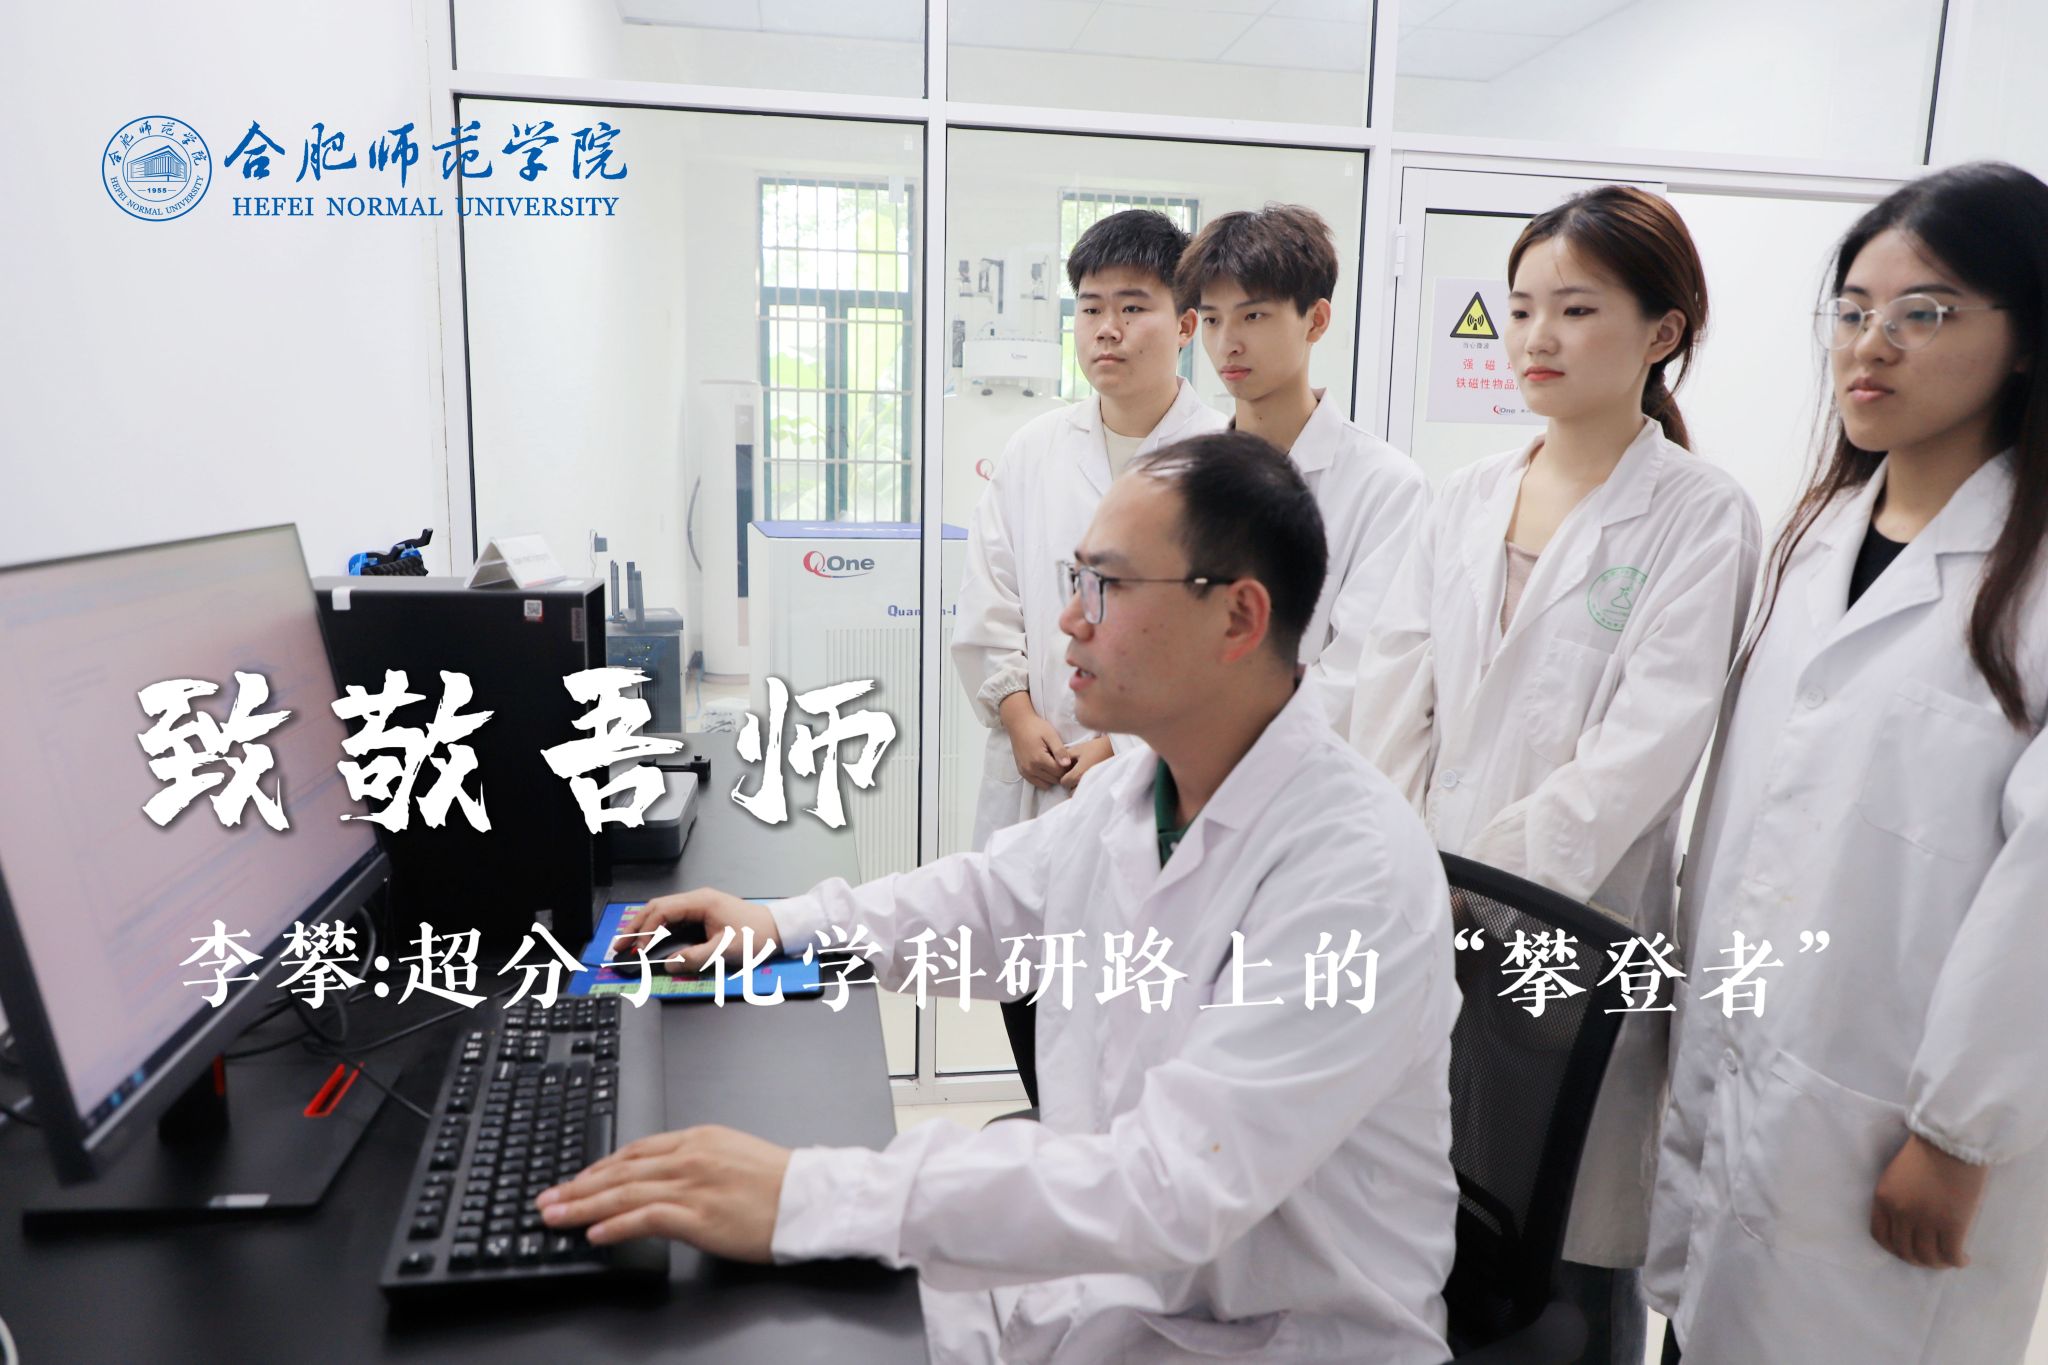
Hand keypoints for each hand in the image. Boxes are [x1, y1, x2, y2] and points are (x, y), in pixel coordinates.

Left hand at [537, 1125, 790, 1262]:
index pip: (634, 1151)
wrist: (810, 1198)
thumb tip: (663, 1178)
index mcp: (697, 1138)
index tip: (575, 1181)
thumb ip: (696, 1161)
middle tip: (547, 1200)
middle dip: (577, 1187)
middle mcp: (689, 1157)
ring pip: (623, 1194)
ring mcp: (692, 1186)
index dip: (598, 1167)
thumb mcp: (732, 1154)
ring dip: (583, 1206)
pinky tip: (595, 1234)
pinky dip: (616, 1227)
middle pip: (619, 1172)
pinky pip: (646, 1219)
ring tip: (556, 1217)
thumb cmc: (778, 1182)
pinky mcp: (698, 1217)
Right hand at [616, 890, 779, 973]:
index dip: (646, 931)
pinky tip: (650, 941)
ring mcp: (699, 906)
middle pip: (657, 908)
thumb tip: (670, 964)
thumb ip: (696, 957)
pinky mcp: (703, 915)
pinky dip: (658, 930)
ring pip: (663, 912)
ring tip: (629, 944)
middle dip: (636, 927)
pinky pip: (673, 919)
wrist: (779, 930)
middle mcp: (698, 900)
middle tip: (619, 945)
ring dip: (645, 927)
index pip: (662, 911)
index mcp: (701, 902)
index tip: (638, 950)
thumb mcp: (726, 951)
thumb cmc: (758, 935)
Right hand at [1000, 692, 1073, 790]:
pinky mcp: (1022, 772)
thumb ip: (1059, 750)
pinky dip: (1044, 779)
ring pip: (1046, 784)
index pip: (1059, 772)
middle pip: (1054, 779)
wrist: (1018, 724)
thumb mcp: (1051, 735)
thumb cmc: (1036, 727)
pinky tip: (1047, 769)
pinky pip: (1036, 783)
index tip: (1069, 759)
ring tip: (1055, 764)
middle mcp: (1031, 768)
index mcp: (1039, 759)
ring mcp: (1025, 771)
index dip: (1067, 767)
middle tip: (1062, 761)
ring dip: (1053, 777)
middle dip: (1061, 772)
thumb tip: (1067, 764)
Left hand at [1058, 736, 1114, 790]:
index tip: (1067, 770)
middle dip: (1070, 783)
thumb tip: (1055, 763)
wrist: (1114, 747)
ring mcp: (1094, 786)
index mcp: (1078, 774)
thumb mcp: (1077, 749)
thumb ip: (1065, 757)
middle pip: (1070, 791)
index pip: (1064, 783)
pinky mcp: (1101, 787)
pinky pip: (1089, 793)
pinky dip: (1086, 788)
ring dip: (1077, 787)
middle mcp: (1085, 783)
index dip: (1063, 776)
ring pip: (1079, 794)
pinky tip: (1088, 779)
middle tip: (1074, 773)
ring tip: (1081, 776)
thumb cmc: (1095, 747)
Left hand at [1871, 1131, 1987, 1267]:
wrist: (1951, 1140)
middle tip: (1932, 1258)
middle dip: (1918, 1259)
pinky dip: (1957, 1261)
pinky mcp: (1952, 1225)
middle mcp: (1901, 1213)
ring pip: (1928, 1257)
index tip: (1907, 1250)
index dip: (1894, 1248)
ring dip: (1938, 1263)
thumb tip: (1908, 1222)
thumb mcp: (1898, 1173)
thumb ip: (1898, 1197)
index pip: (1880, 1236)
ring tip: (1948, 1259)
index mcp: (1884, 1198)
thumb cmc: (1927, 1151)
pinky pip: (1951, 1255)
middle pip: (1904, 1251)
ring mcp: (1926, 1221)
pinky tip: (1963, 1258)